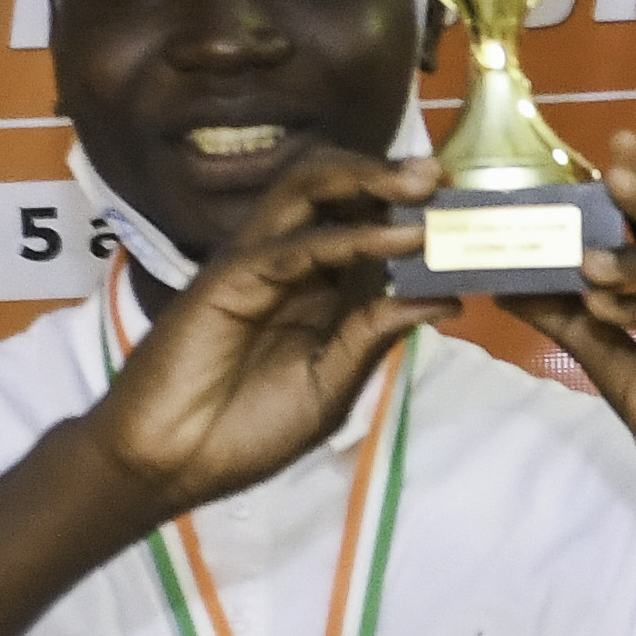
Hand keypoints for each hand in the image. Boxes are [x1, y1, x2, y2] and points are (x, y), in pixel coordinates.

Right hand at [76, 147, 446, 522]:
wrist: (172, 461)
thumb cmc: (245, 431)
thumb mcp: (332, 386)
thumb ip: (376, 336)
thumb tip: (445, 298)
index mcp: (315, 288)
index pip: (365, 226)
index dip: (411, 210)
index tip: (464, 209)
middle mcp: (290, 262)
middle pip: (336, 189)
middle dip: (391, 174)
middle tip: (444, 178)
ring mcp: (258, 262)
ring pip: (309, 189)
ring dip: (369, 179)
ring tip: (423, 184)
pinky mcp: (232, 275)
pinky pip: (298, 244)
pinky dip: (351, 237)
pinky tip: (398, 239)